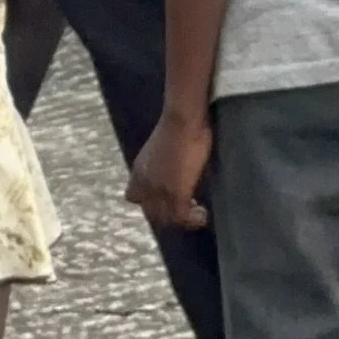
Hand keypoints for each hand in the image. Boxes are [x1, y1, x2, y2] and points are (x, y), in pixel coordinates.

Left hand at [127, 111, 212, 230]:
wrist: (183, 119)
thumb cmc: (177, 125)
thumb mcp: (159, 149)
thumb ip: (161, 166)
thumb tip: (174, 175)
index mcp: (138, 171)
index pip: (133, 197)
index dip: (149, 202)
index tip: (165, 201)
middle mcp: (145, 184)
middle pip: (151, 213)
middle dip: (168, 215)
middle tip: (187, 211)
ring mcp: (159, 191)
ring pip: (167, 219)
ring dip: (183, 220)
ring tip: (197, 216)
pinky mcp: (176, 194)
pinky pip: (182, 217)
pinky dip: (193, 220)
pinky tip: (204, 215)